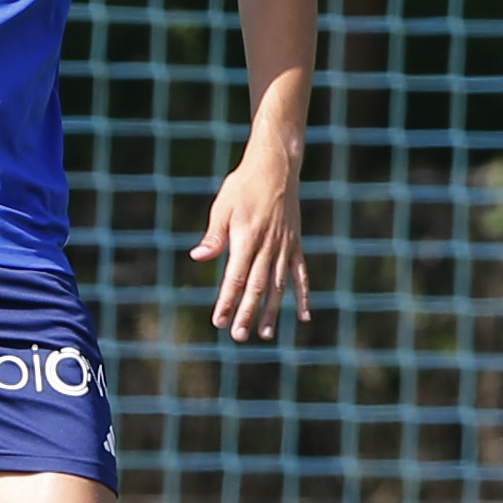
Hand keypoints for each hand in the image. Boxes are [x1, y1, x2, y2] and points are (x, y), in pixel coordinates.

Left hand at [190, 147, 310, 342]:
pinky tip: (304, 316)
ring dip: (272, 311)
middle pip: (257, 286)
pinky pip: (301, 274)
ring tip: (265, 334)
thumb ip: (214, 236)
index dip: (227, 301)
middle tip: (238, 336)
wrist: (275, 167)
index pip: (235, 277)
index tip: (219, 321)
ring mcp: (284, 247)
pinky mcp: (296, 244)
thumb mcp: (222, 207)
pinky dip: (303, 295)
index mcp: (247, 238)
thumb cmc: (243, 186)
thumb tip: (198, 257)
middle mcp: (268, 246)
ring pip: (279, 286)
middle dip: (247, 313)